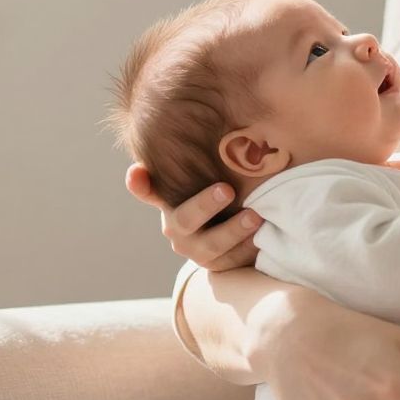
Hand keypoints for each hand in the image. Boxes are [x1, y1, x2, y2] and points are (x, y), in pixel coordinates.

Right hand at [126, 165, 261, 271]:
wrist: (238, 234)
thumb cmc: (220, 195)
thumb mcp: (210, 176)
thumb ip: (199, 158)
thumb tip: (182, 133)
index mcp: (169, 202)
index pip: (147, 190)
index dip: (139, 183)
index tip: (137, 170)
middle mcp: (176, 227)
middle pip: (184, 219)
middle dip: (205, 204)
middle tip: (227, 189)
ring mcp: (196, 250)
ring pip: (211, 245)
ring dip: (233, 231)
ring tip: (255, 216)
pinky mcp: (218, 266)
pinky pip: (231, 262)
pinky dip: (247, 250)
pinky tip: (262, 236)